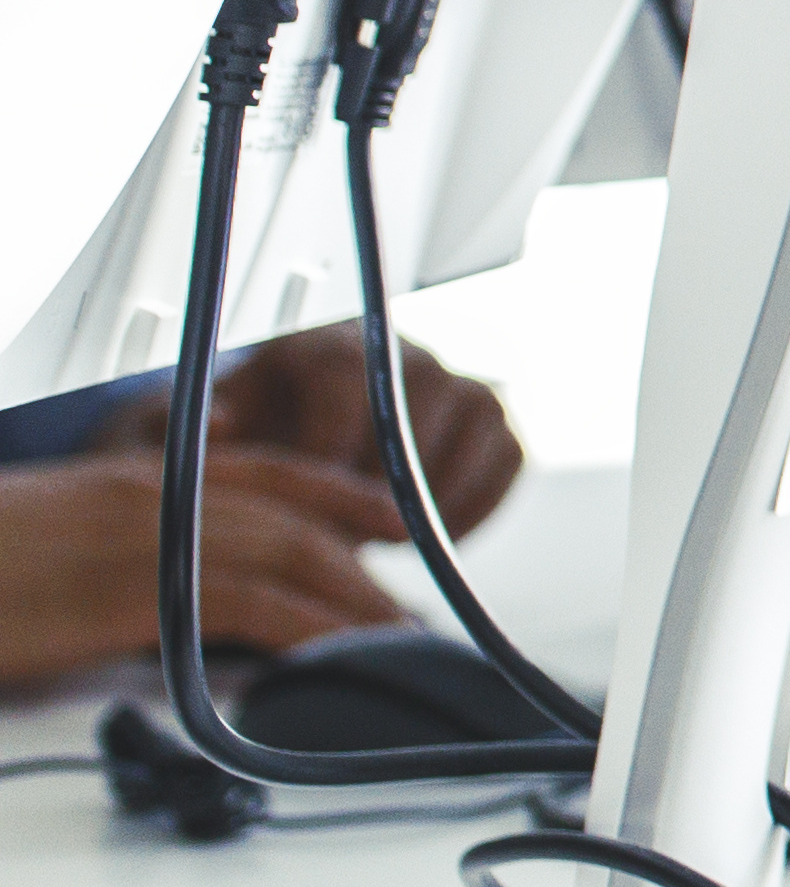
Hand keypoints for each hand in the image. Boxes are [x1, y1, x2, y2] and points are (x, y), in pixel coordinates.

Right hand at [0, 446, 411, 683]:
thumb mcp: (42, 550)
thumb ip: (110, 562)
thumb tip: (151, 600)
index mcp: (121, 479)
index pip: (258, 469)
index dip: (338, 490)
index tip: (396, 517)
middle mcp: (141, 494)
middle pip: (289, 516)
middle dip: (363, 560)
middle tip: (413, 607)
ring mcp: (135, 538)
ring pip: (286, 554)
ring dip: (354, 600)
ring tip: (402, 643)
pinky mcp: (123, 593)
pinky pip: (245, 603)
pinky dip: (305, 627)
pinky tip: (339, 656)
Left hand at [135, 321, 522, 538]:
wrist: (291, 467)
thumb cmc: (238, 458)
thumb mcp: (189, 442)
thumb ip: (184, 433)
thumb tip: (225, 422)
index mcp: (323, 344)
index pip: (345, 369)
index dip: (333, 436)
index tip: (315, 494)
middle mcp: (400, 349)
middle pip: (423, 388)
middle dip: (390, 470)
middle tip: (356, 531)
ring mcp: (455, 384)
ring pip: (479, 418)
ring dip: (438, 490)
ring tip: (390, 540)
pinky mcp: (493, 426)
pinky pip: (508, 458)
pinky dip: (476, 505)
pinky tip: (429, 542)